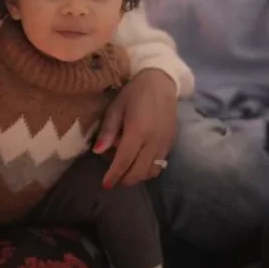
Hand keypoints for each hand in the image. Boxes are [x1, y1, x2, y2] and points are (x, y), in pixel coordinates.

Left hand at [94, 69, 177, 187]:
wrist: (161, 82)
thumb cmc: (134, 93)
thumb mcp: (116, 107)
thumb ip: (108, 131)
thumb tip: (97, 152)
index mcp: (137, 131)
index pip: (124, 161)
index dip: (114, 175)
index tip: (105, 184)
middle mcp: (153, 141)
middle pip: (139, 171)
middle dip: (124, 180)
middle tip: (114, 179)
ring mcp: (164, 143)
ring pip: (151, 172)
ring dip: (137, 176)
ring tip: (126, 170)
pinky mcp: (170, 143)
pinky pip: (160, 165)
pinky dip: (148, 169)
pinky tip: (139, 162)